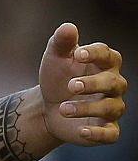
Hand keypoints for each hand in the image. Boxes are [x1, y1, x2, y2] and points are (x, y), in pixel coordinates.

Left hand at [40, 22, 124, 144]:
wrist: (46, 108)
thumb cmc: (56, 78)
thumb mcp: (55, 59)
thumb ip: (61, 42)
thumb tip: (69, 27)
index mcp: (104, 64)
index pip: (108, 55)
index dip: (95, 54)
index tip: (77, 55)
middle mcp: (114, 85)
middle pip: (113, 82)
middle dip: (93, 84)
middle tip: (70, 85)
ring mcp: (111, 107)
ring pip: (111, 108)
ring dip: (86, 107)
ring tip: (63, 108)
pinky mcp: (106, 129)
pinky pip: (111, 133)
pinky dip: (98, 133)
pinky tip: (82, 131)